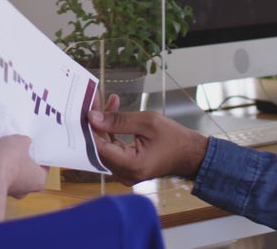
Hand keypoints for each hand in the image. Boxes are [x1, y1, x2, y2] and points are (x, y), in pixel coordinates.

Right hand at [0, 135, 47, 219]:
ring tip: (3, 152)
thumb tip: (24, 143)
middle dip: (22, 162)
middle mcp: (25, 190)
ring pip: (12, 176)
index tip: (33, 147)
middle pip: (27, 173)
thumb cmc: (8, 160)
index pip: (43, 167)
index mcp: (39, 180)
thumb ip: (25, 142)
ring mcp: (9, 192)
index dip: (38, 156)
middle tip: (18, 149)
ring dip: (8, 166)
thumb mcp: (20, 142)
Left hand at [87, 101, 208, 184]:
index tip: (86, 107)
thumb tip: (92, 118)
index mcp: (131, 166)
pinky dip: (111, 132)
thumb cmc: (173, 138)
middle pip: (99, 147)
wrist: (190, 154)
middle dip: (96, 123)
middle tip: (94, 101)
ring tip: (107, 102)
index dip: (90, 128)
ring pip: (105, 147)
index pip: (99, 148)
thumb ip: (119, 121)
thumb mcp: (147, 122)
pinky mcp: (126, 168)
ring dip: (104, 124)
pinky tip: (113, 112)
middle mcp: (125, 174)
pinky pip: (112, 149)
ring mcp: (125, 173)